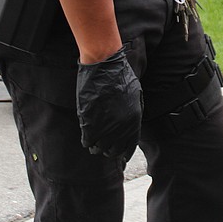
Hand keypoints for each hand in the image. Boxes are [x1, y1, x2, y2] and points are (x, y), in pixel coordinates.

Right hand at [75, 47, 142, 161]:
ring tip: (95, 142)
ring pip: (99, 148)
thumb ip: (135, 111)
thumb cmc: (121, 76)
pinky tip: (87, 135)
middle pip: (114, 151)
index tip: (120, 155)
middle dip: (109, 150)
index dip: (125, 153)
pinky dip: (87, 140)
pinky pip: (87, 141)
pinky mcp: (89, 123)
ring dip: (97, 147)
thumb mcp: (136, 94)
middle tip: (105, 146)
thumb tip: (132, 124)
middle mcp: (120, 128)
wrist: (105, 66)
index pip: (130, 147)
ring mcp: (104, 127)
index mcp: (134, 121)